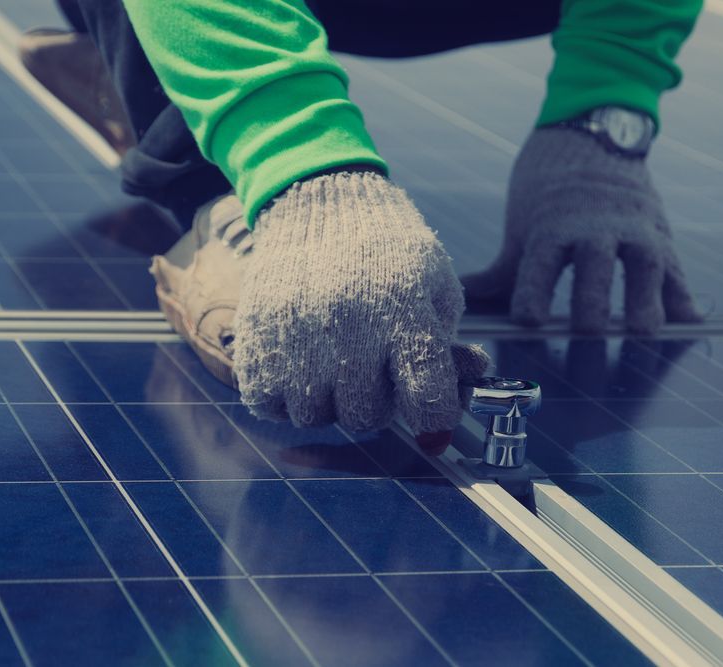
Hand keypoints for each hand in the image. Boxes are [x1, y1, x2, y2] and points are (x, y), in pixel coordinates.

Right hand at [233, 172, 489, 438]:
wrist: (319, 201)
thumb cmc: (386, 248)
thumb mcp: (434, 283)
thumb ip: (449, 344)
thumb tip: (466, 386)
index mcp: (402, 310)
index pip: (426, 397)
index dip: (435, 421)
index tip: (433, 430)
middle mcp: (348, 327)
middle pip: (366, 416)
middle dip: (376, 403)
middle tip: (372, 370)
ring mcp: (295, 334)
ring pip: (315, 416)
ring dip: (327, 401)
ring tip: (332, 362)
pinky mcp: (255, 338)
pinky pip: (269, 404)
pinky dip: (283, 396)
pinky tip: (298, 365)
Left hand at [461, 127, 702, 334]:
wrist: (592, 133)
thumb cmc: (546, 190)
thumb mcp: (522, 227)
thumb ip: (502, 271)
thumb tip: (463, 294)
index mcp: (551, 229)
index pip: (539, 267)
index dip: (532, 295)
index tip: (529, 321)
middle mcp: (594, 228)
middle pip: (593, 266)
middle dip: (591, 300)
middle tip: (589, 331)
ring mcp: (632, 229)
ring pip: (643, 264)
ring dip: (645, 298)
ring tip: (645, 330)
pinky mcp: (660, 233)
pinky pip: (675, 267)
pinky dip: (683, 294)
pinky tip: (688, 321)